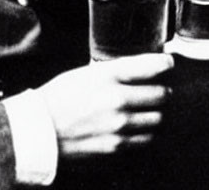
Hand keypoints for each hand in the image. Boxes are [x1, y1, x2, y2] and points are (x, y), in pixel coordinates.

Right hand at [41, 53, 173, 158]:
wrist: (39, 130)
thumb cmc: (60, 97)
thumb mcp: (87, 72)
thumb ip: (115, 71)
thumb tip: (141, 68)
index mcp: (108, 75)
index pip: (151, 65)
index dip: (166, 63)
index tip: (169, 63)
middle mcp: (117, 99)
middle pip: (161, 95)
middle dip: (164, 91)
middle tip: (160, 90)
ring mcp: (118, 125)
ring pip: (158, 119)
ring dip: (158, 114)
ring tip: (151, 111)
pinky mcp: (116, 146)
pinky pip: (146, 139)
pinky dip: (148, 133)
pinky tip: (140, 128)